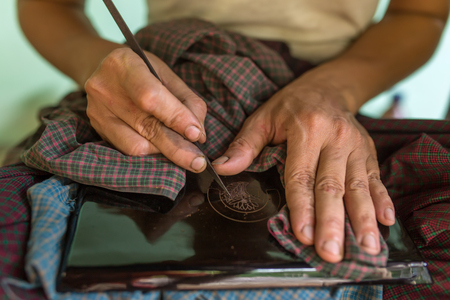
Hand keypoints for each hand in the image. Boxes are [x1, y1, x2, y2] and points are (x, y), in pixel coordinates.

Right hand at [85, 48, 207, 171]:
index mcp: (125, 65)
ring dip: (164, 153)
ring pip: (136, 146)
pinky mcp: (98, 129)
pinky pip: (127, 151)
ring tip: (181, 152)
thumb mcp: (166, 73)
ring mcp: (97, 111)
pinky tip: (162, 150)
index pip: (152, 98)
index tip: (196, 134)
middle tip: (198, 163)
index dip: (176, 118)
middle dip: (177, 148)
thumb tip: (197, 134)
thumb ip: (186, 100)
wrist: (102, 69)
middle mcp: (104, 88)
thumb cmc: (141, 70)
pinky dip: (150, 153)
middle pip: (145, 127)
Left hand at [212, 78, 395, 262]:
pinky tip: (386, 222)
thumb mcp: (263, 119)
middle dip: (332, 223)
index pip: (301, 176)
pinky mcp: (369, 152)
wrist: (327, 87)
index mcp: (306, 130)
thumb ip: (244, 145)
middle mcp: (335, 138)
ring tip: (367, 249)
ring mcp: (356, 145)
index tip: (303, 235)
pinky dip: (382, 201)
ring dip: (363, 220)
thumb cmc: (291, 106)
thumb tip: (221, 168)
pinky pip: (376, 178)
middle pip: (332, 186)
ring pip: (359, 187)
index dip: (302, 207)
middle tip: (332, 253)